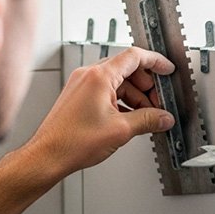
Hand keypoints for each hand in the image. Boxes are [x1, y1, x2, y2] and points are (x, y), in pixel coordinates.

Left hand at [25, 46, 175, 178]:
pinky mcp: (78, 96)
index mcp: (99, 76)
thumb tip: (163, 118)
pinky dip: (121, 101)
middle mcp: (88, 75)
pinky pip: (106, 91)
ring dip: (134, 96)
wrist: (47, 156)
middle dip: (146, 86)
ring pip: (118, 82)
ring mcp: (82, 85)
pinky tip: (129, 118)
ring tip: (144, 115)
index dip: (155, 62)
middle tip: (158, 103)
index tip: (167, 70)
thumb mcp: (121, 130)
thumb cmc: (72, 142)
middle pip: (127, 69)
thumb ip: (148, 120)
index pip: (134, 56)